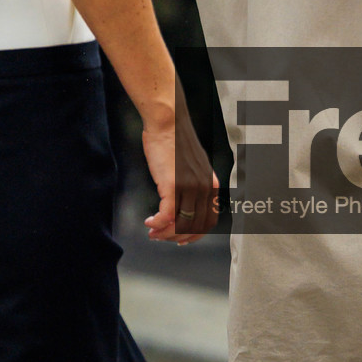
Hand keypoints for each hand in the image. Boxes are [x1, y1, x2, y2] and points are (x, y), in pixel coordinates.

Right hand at [142, 109, 218, 245]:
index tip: (181, 240)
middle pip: (193, 226)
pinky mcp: (173, 185)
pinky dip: (157, 223)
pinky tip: (149, 222)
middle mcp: (205, 188)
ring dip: (164, 232)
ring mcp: (190, 187)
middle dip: (175, 236)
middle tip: (160, 237)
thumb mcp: (192, 166)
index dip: (194, 235)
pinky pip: (167, 214)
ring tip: (152, 231)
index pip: (208, 221)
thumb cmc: (174, 139)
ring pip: (180, 223)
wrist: (168, 121)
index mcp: (212, 185)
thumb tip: (183, 201)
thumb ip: (193, 183)